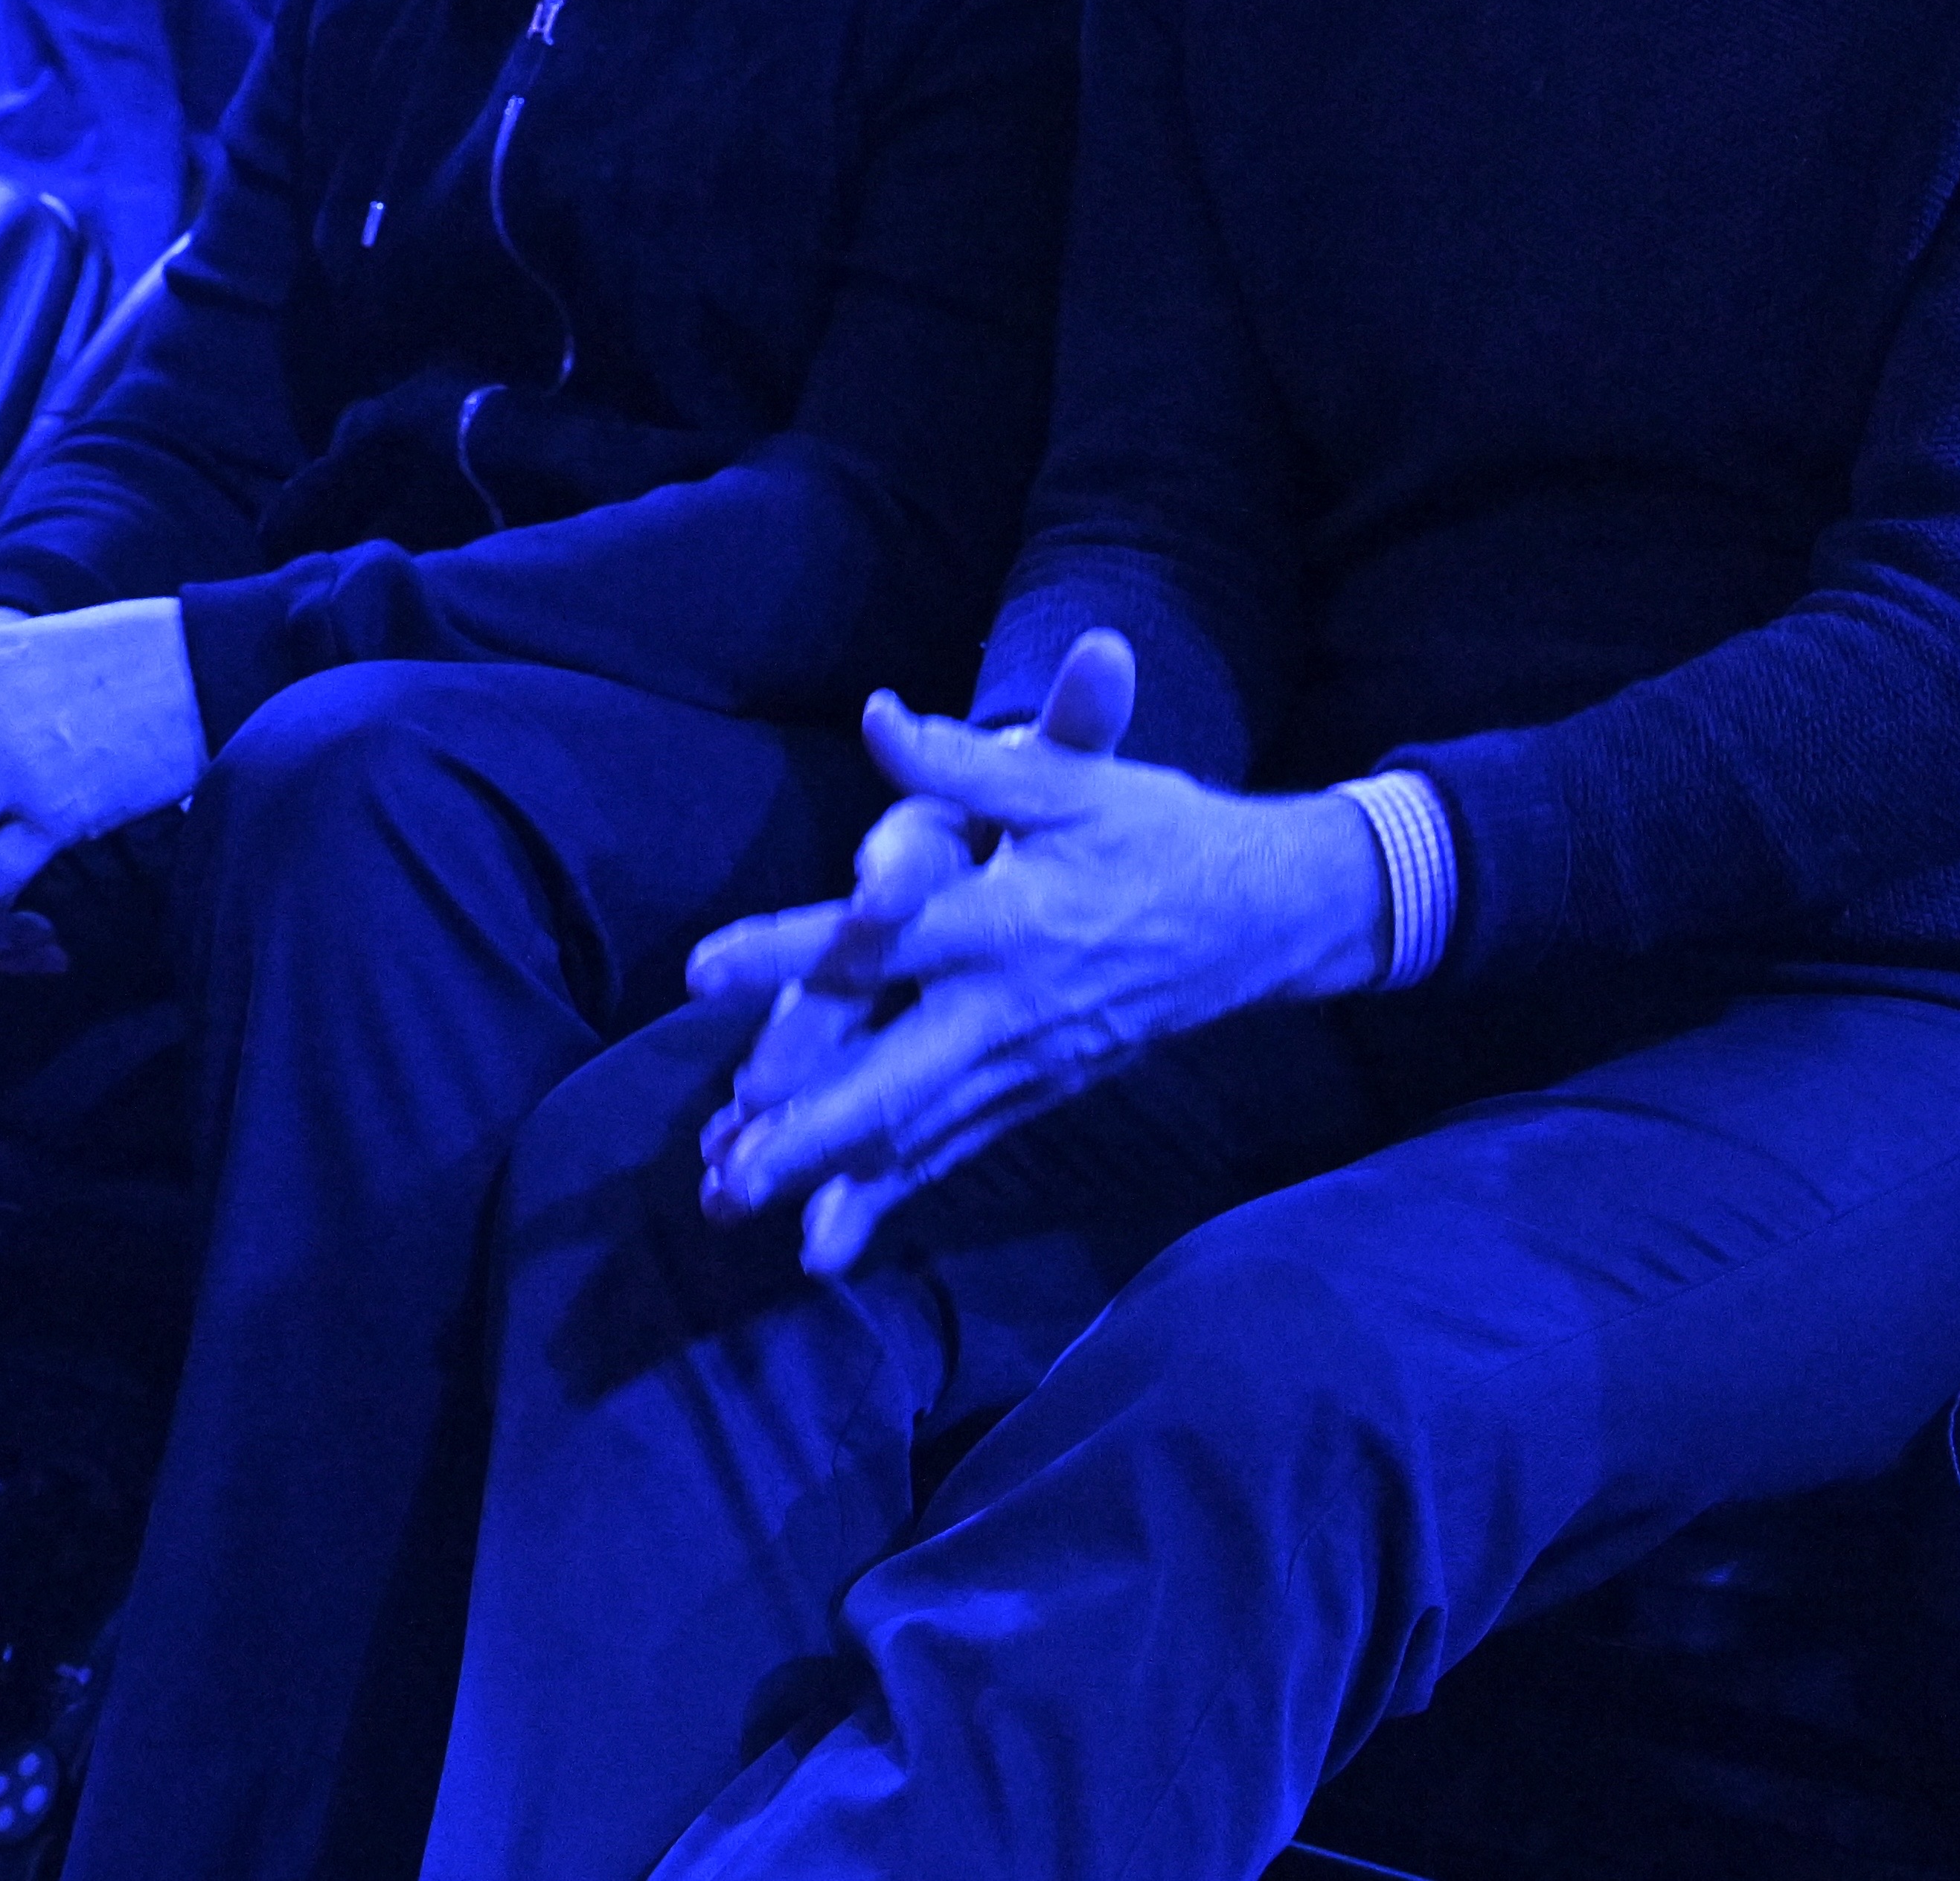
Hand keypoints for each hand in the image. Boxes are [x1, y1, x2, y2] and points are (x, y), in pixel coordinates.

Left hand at [686, 630, 1387, 1275]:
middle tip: (722, 1170)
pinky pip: (951, 1151)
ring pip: (915, 1129)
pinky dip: (884, 1193)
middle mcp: (1009, 1008)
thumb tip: (876, 716)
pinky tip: (819, 1242)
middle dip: (805, 1127)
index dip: (790, 952)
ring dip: (826, 1172)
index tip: (698, 973)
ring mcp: (1024, 1064)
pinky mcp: (1034, 1094)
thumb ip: (969, 757)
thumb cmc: (1158, 834)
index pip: (882, 939)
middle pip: (894, 1077)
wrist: (1262, 918)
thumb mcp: (1074, 784)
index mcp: (1009, 921)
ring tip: (732, 1204)